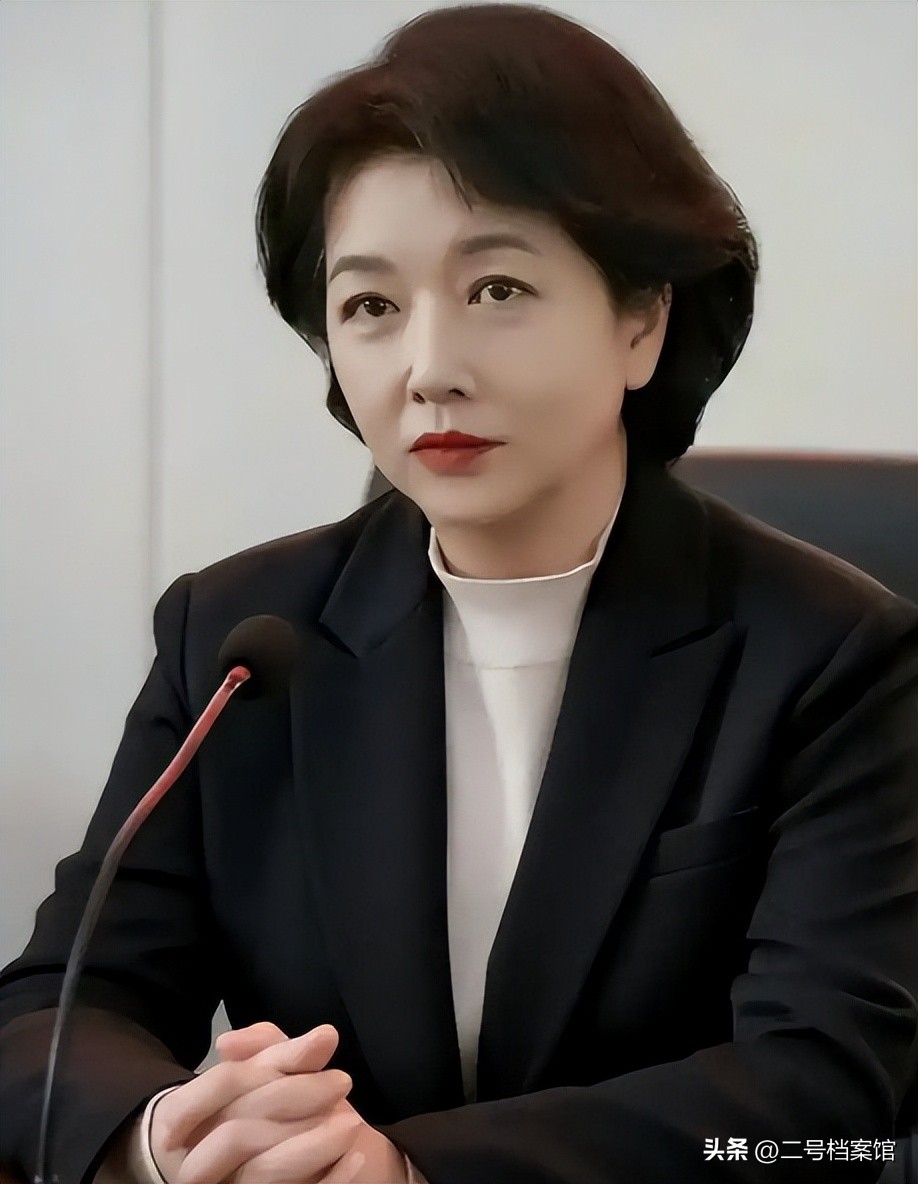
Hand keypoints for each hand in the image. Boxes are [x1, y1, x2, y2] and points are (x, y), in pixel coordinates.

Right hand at [149, 1021, 406, 1183]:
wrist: (284, 1168)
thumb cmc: (265, 1113)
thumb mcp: (267, 1076)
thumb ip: (275, 1050)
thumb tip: (306, 1034)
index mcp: (183, 1120)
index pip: (222, 1083)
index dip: (273, 1061)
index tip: (322, 1045)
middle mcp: (193, 1162)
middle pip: (238, 1130)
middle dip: (298, 1098)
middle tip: (342, 1081)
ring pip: (263, 1171)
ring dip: (315, 1142)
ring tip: (352, 1122)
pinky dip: (331, 1179)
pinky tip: (354, 1156)